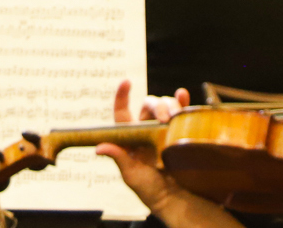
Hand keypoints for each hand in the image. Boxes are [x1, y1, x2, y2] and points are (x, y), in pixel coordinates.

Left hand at [94, 81, 194, 221]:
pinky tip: (183, 95)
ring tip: (175, 117)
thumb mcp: (131, 175)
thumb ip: (119, 158)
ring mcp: (164, 130)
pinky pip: (181, 111)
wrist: (176, 199)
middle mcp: (147, 130)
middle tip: (164, 119)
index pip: (123, 112)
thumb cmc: (150, 190)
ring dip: (170, 105)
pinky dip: (182, 100)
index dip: (122, 96)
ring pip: (165, 105)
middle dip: (156, 106)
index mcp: (131, 137)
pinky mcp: (181, 132)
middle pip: (148, 105)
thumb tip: (99, 148)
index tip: (125, 82)